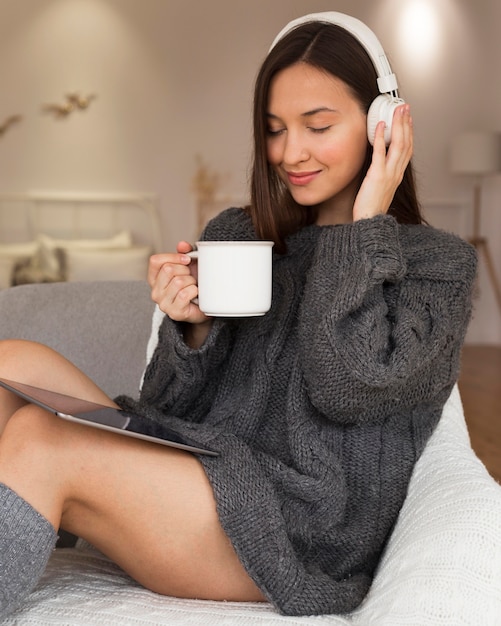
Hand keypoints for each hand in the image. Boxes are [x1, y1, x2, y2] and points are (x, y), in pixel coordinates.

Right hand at [148, 240, 209, 324]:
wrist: (203, 308)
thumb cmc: (193, 286)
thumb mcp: (188, 267)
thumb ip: (183, 254)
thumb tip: (182, 245)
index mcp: (154, 278)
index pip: (155, 260)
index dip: (173, 257)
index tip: (187, 259)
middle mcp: (155, 291)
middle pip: (168, 269)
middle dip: (185, 270)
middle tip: (191, 277)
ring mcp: (163, 303)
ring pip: (178, 282)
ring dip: (191, 282)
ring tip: (193, 287)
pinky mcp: (174, 312)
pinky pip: (184, 294)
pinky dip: (194, 291)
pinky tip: (195, 294)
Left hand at [353, 103, 412, 221]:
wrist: (370, 222)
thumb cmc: (372, 208)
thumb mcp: (381, 187)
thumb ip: (383, 173)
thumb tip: (379, 161)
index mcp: (398, 174)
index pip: (408, 149)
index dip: (409, 132)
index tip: (408, 119)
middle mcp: (396, 172)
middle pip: (406, 142)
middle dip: (406, 123)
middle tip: (404, 107)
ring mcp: (388, 174)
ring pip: (398, 145)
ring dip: (398, 125)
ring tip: (396, 111)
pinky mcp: (377, 176)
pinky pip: (380, 153)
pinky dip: (381, 138)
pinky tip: (380, 126)